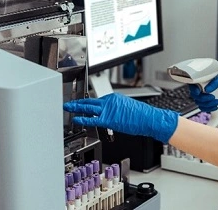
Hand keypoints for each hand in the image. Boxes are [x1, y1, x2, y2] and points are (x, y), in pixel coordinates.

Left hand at [63, 93, 178, 142]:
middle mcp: (110, 101)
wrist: (149, 118)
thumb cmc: (142, 116)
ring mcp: (108, 109)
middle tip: (69, 102)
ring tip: (68, 108)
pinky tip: (76, 120)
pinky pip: (92, 119)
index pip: (98, 100)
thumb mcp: (127, 108)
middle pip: (90, 101)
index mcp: (114, 98)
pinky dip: (82, 119)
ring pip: (88, 108)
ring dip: (77, 108)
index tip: (82, 104)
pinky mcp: (108, 119)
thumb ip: (116, 110)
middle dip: (78, 102)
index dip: (88, 103)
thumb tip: (111, 116)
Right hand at [189, 75, 217, 112]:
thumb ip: (215, 82)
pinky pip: (204, 108)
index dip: (194, 89)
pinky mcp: (209, 104)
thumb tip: (207, 89)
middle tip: (212, 97)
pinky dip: (209, 109)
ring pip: (199, 103)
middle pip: (195, 96)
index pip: (194, 84)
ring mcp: (206, 97)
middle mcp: (204, 89)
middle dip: (204, 98)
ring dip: (208, 104)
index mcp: (206, 81)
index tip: (199, 92)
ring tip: (217, 102)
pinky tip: (216, 106)